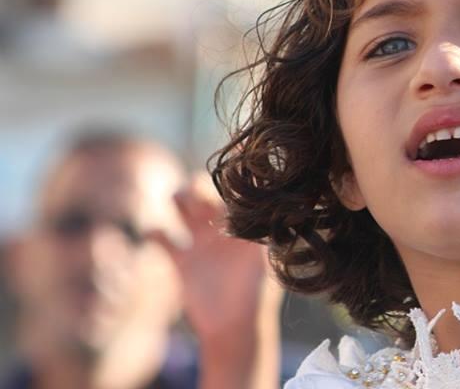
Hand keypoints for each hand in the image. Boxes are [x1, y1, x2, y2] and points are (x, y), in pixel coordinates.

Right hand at [150, 173, 282, 388]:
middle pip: (205, 192)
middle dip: (197, 185)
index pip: (233, 192)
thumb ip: (259, 230)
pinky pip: (161, 238)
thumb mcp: (262, 257)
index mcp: (245, 225)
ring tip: (179, 201)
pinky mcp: (182, 261)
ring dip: (178, 197)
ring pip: (183, 207)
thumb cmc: (257, 293)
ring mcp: (201, 242)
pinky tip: (156, 234)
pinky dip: (153, 232)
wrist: (236, 327)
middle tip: (195, 191)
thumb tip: (265, 202)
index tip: (221, 173)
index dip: (226, 180)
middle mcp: (223, 229)